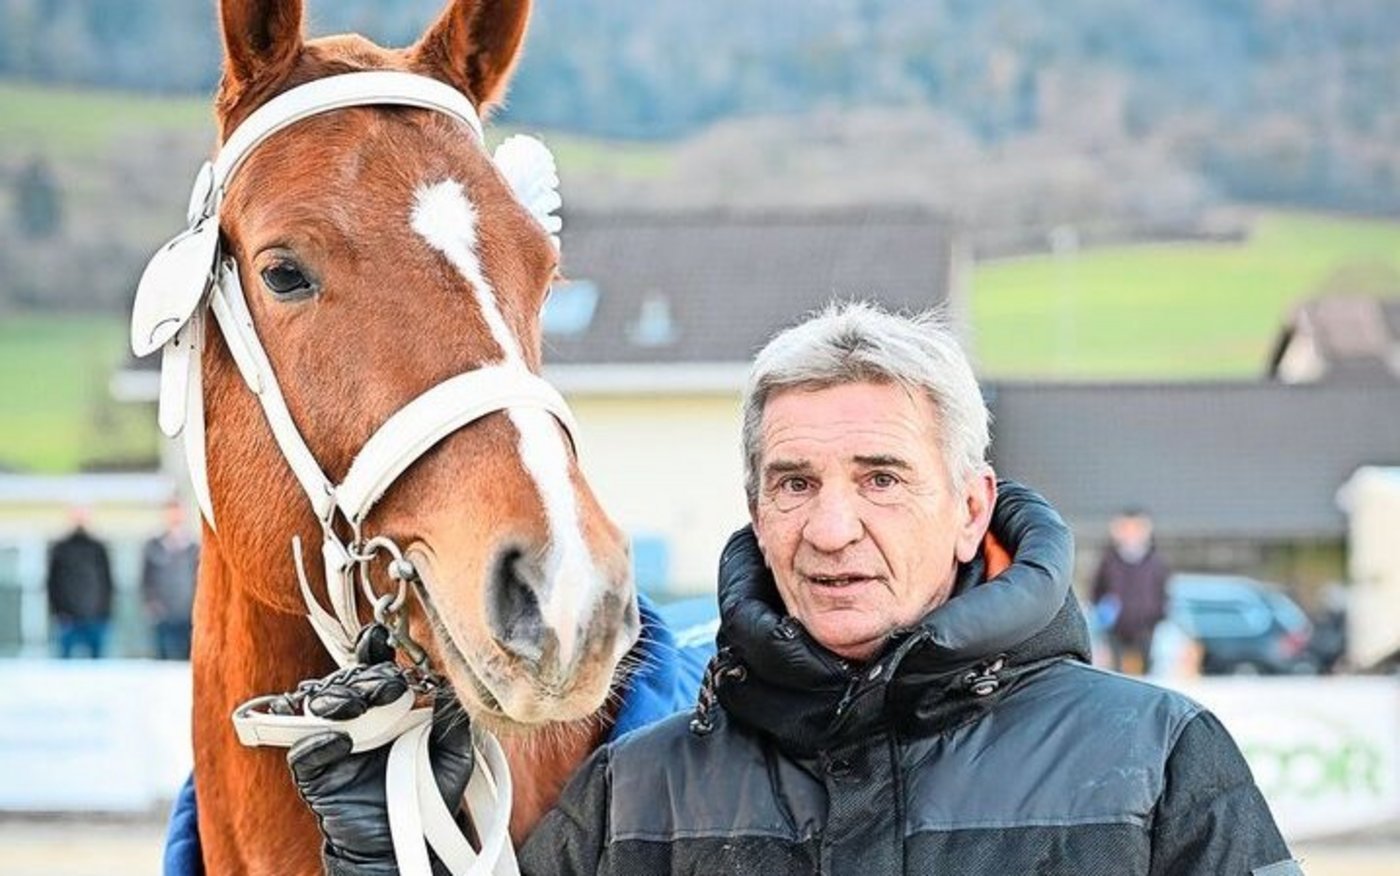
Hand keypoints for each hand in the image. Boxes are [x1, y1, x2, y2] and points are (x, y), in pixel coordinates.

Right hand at [285, 662, 474, 875]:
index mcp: (386, 707)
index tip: (380, 639)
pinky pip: (303, 752)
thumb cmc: (428, 794)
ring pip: (318, 707)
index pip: (374, 670)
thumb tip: (450, 686)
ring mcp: (333, 743)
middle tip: (386, 687)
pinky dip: (315, 740)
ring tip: (355, 706)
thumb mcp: (452, 755)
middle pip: (346, 682)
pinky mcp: (315, 774)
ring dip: (335, 699)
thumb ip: (451, 720)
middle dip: (363, 679)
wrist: (406, 841)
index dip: (373, 651)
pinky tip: (335, 739)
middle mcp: (357, 719)